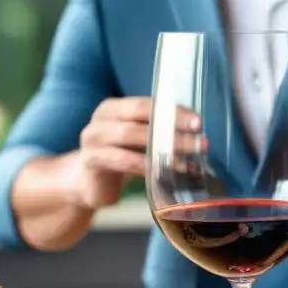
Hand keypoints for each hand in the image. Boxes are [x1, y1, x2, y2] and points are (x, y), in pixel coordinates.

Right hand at [71, 97, 201, 209]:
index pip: (146, 104)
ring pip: (131, 136)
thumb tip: (196, 126)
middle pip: (139, 116)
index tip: (198, 123)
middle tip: (199, 141)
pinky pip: (123, 160)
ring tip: (189, 159)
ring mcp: (93, 139)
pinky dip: (148, 166)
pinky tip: (168, 173)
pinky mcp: (92, 161)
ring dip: (164, 148)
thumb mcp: (139, 140)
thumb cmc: (120, 156)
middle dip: (172, 128)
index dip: (173, 112)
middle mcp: (101, 119)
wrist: (88, 184)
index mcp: (113, 108)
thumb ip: (159, 128)